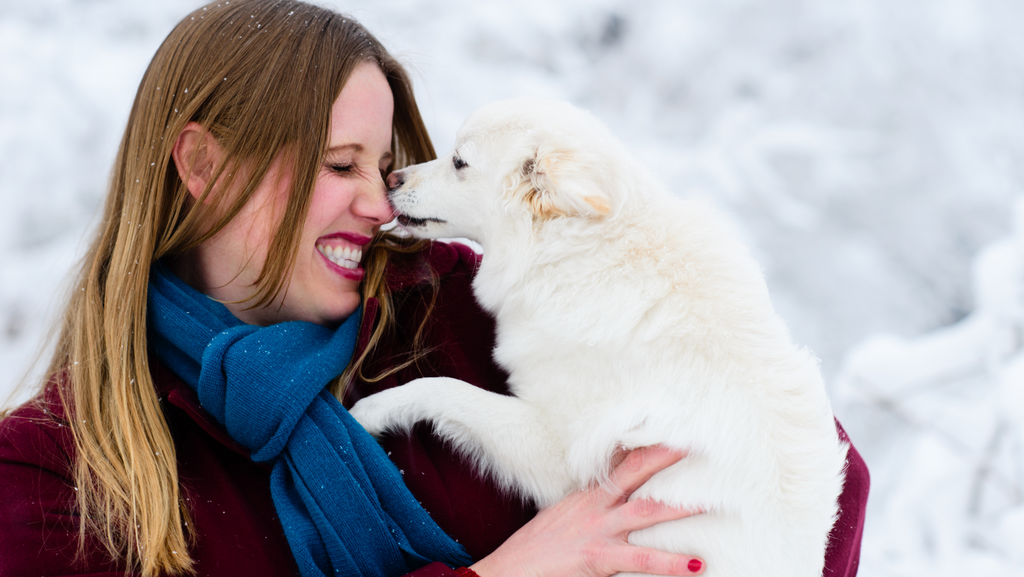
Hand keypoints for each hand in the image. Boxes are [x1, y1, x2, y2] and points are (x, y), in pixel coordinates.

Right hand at [469, 445, 704, 576]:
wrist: (507, 571)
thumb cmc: (537, 548)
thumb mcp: (564, 515)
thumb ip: (590, 503)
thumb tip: (612, 493)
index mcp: (588, 495)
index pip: (622, 461)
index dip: (647, 444)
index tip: (671, 428)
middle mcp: (596, 506)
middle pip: (637, 472)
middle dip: (667, 455)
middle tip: (698, 442)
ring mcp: (599, 530)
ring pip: (647, 511)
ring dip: (682, 506)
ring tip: (714, 501)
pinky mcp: (599, 556)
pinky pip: (642, 557)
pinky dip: (671, 562)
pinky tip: (695, 564)